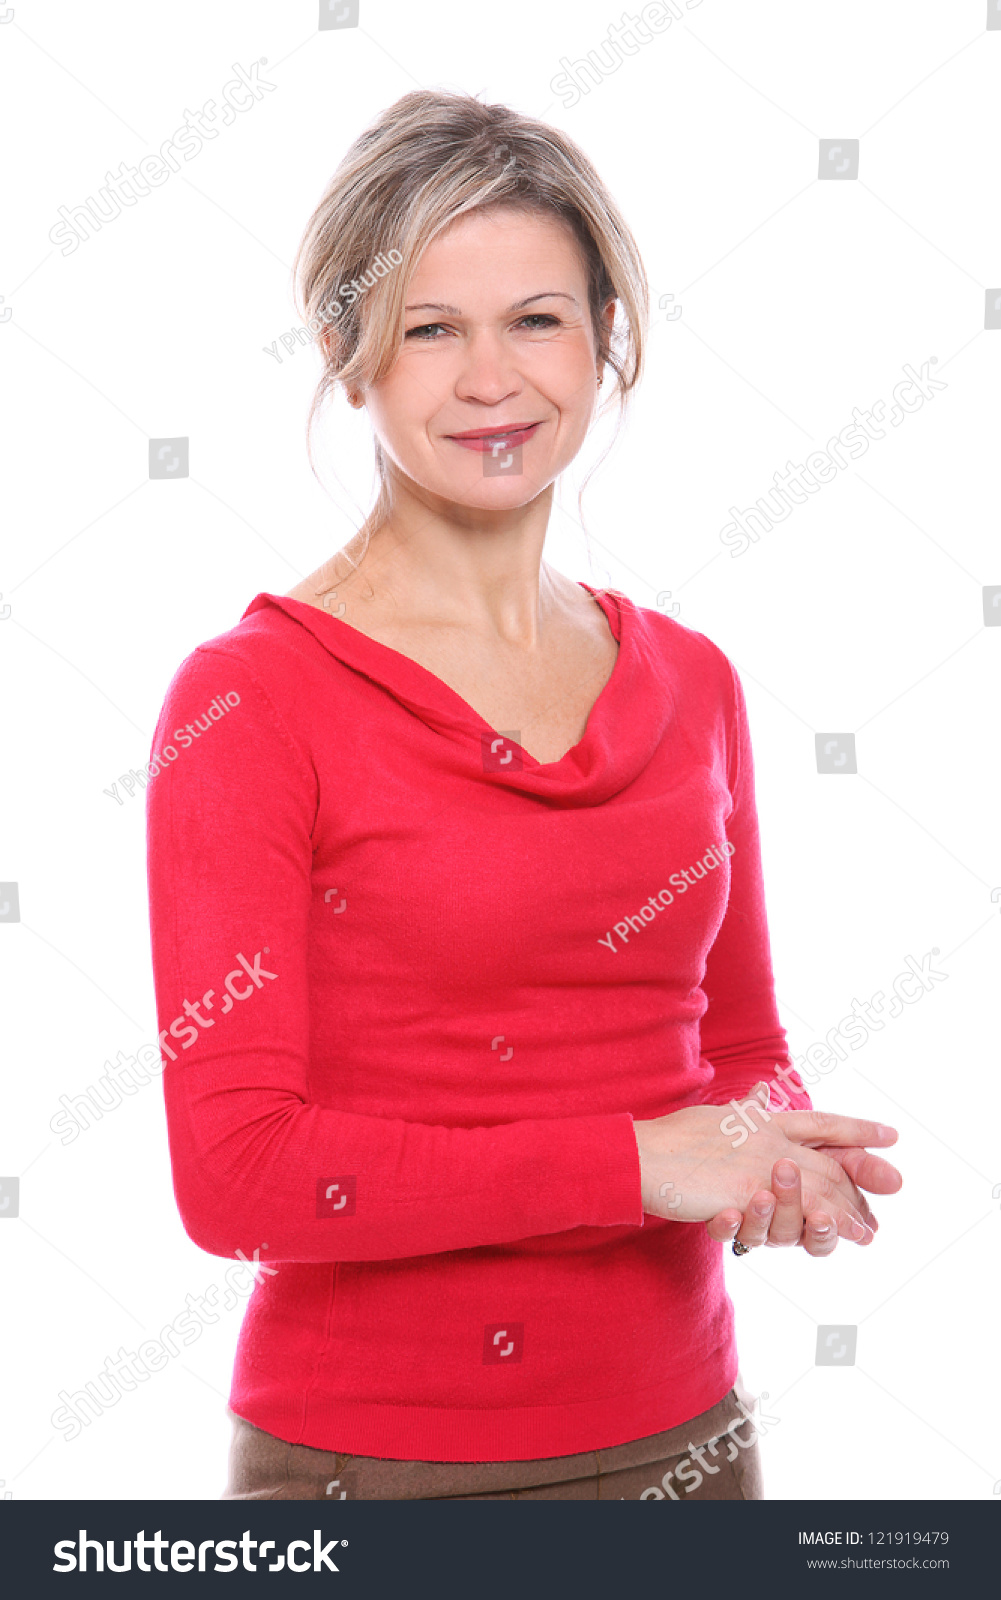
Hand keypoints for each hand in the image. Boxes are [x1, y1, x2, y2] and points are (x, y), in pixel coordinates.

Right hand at [633, 1097, 898, 1244]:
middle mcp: (769, 1140)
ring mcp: (760, 1167)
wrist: (640, 1156)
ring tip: (868, 1230)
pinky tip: (831, 1233)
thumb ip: (743, 1113)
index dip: (856, 1129)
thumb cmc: (669, 1141)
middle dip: (865, 1175)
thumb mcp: (715, 1117)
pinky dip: (816, 1227)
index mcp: (762, 1122)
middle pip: (829, 1159)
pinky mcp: (746, 1194)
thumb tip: (756, 1094)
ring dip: (846, 1212)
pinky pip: (791, 1215)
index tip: (890, 1135)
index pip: (819, 1122)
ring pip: (819, 1191)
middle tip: (896, 1186)